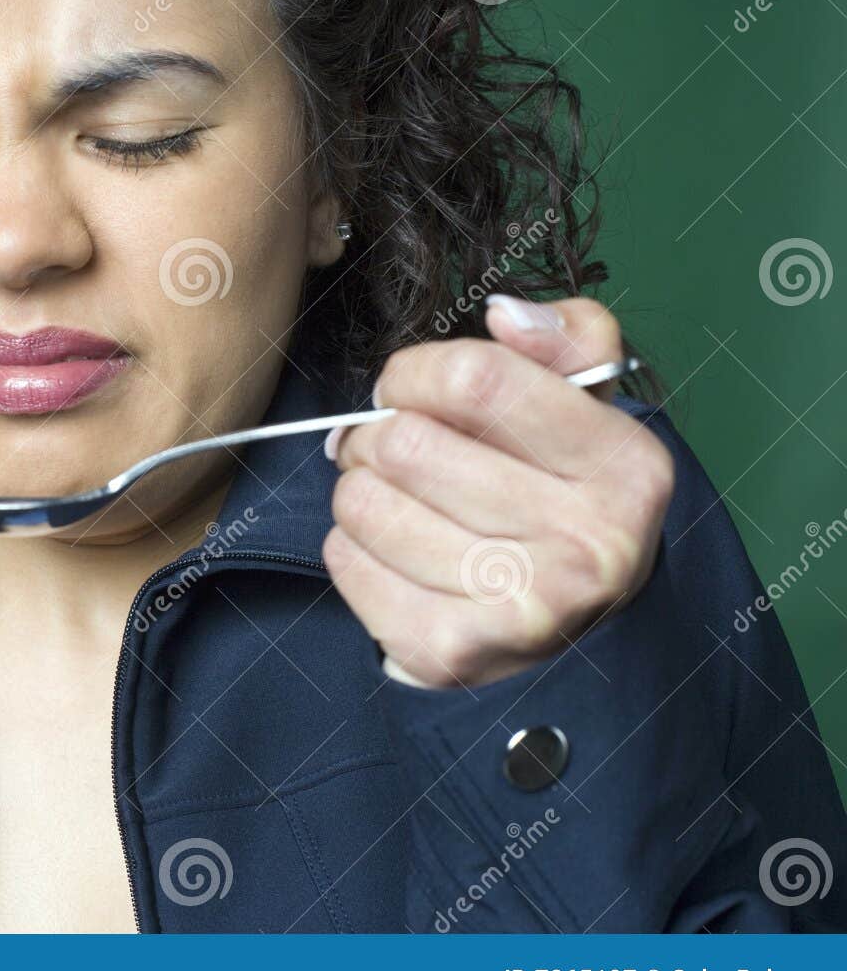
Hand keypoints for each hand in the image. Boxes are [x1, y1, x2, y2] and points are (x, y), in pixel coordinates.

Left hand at [322, 295, 674, 687]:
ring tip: (395, 501)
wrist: (572, 637)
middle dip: (374, 435)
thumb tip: (505, 316)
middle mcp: (588, 544)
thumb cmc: (561, 498)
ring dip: (359, 491)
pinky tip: (391, 553)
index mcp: (625, 467)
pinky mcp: (453, 654)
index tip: (406, 389)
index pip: (475, 380)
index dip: (414, 373)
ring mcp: (522, 609)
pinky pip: (346, 562)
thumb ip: (566, 338)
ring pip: (365, 503)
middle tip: (388, 449)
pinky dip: (349, 547)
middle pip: (405, 444)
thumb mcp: (588, 409)